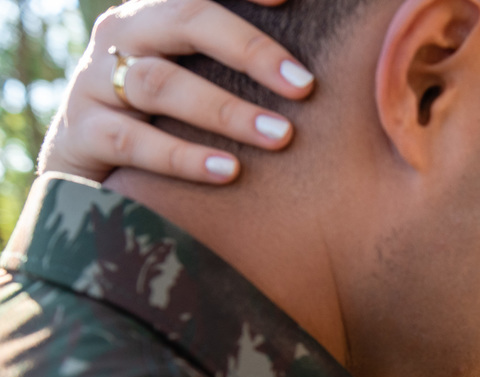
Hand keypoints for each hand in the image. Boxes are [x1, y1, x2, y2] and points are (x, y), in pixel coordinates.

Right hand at [40, 0, 313, 183]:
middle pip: (184, 20)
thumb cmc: (175, 123)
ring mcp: (96, 82)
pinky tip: (230, 171)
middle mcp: (125, 34)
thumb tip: (319, 80)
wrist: (93, 179)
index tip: (288, 0)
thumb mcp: (204, 83)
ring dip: (226, 111)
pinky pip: (134, 142)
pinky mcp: (84, 135)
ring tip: (281, 136)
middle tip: (304, 86)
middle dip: (249, 50)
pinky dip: (185, 157)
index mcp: (159, 12)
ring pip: (160, 83)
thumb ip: (250, 67)